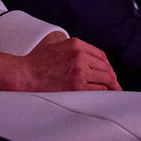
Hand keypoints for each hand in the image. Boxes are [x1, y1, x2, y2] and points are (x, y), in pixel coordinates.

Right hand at [0, 31, 119, 91]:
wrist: (25, 73)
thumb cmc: (37, 62)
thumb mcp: (57, 47)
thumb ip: (74, 50)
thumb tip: (89, 61)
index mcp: (76, 44)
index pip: (101, 55)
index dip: (107, 66)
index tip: (108, 73)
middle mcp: (80, 56)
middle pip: (105, 67)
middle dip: (112, 77)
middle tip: (114, 86)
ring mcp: (80, 71)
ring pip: (105, 79)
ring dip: (111, 86)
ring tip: (112, 92)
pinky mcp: (77, 85)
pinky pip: (99, 90)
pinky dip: (103, 93)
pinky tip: (103, 97)